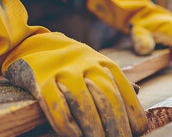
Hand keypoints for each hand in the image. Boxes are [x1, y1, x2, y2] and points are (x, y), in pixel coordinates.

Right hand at [4, 32, 147, 136]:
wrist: (32, 43)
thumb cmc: (70, 62)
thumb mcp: (95, 64)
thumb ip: (114, 81)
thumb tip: (138, 97)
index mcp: (103, 64)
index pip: (124, 93)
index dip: (133, 116)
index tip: (136, 132)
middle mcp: (86, 66)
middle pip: (108, 100)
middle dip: (117, 127)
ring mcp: (63, 72)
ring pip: (84, 104)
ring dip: (94, 129)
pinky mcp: (41, 80)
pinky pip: (57, 106)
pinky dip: (67, 125)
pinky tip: (75, 136)